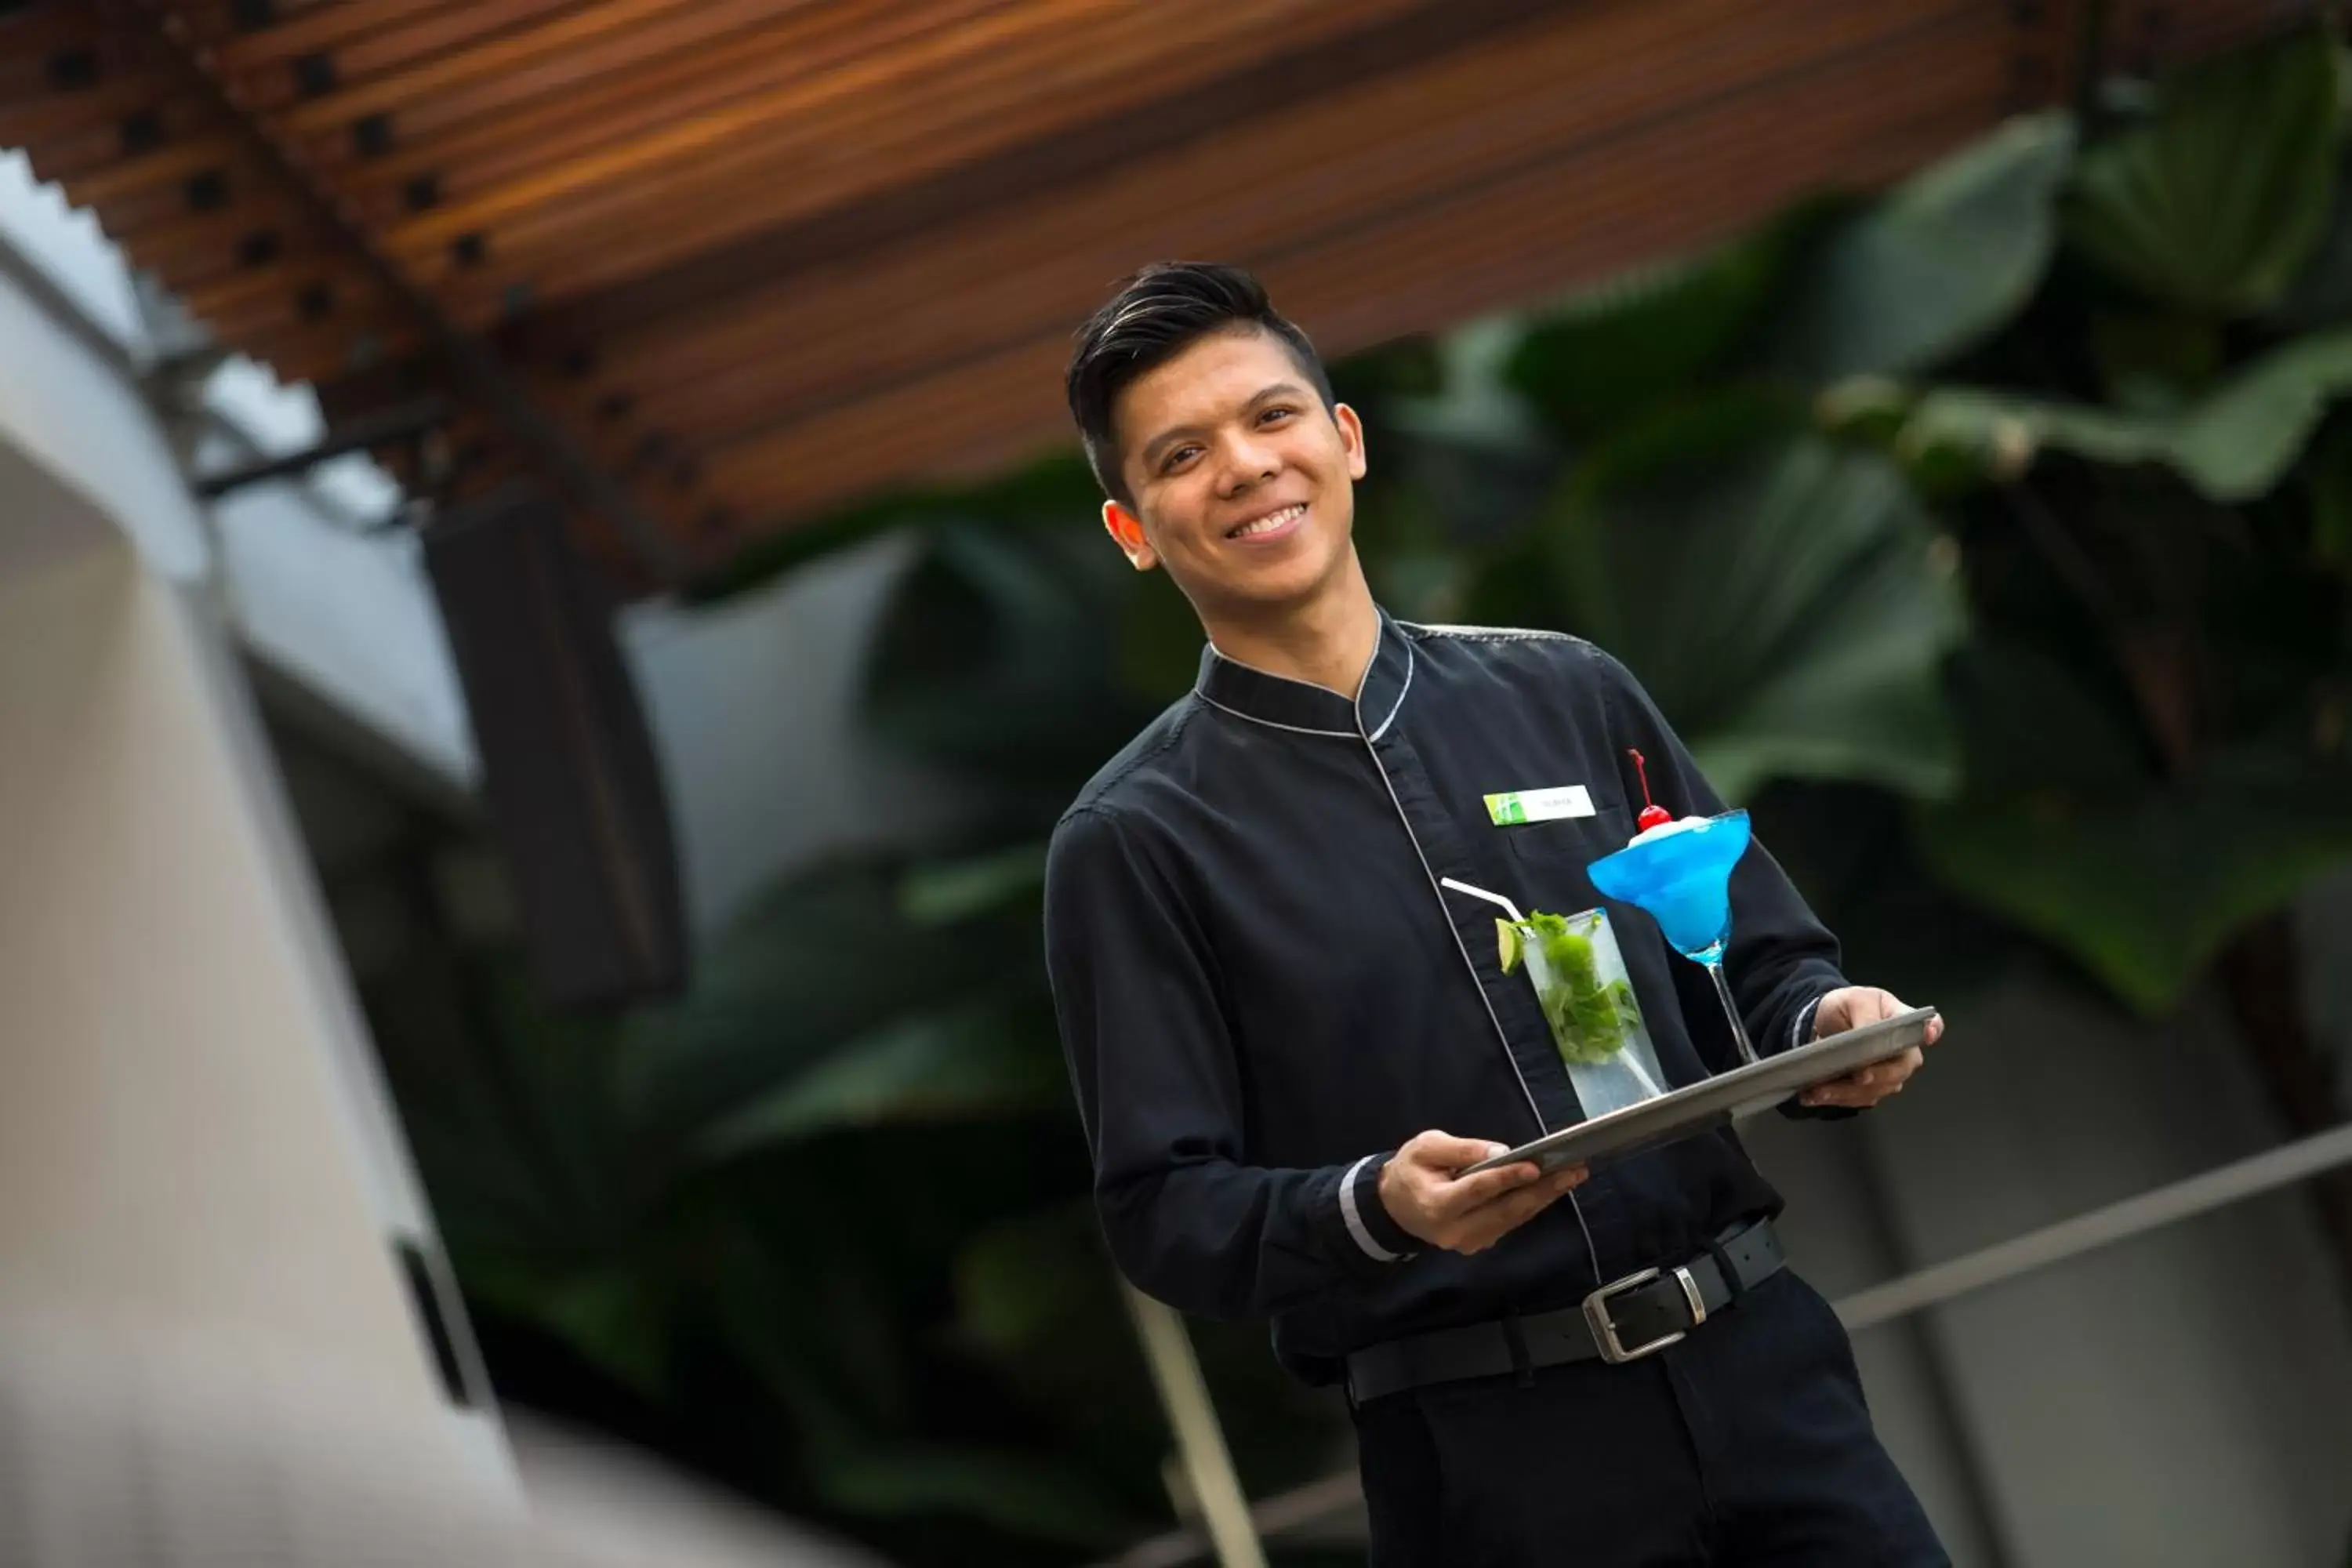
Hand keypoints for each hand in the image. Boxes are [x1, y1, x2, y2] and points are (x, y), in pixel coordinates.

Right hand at [1377, 1130, 1589, 1254]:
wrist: (1394, 1206)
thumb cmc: (1410, 1170)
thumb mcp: (1425, 1148)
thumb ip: (1461, 1150)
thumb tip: (1501, 1152)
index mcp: (1436, 1205)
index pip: (1477, 1190)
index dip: (1506, 1178)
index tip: (1535, 1166)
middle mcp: (1454, 1231)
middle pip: (1505, 1209)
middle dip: (1542, 1189)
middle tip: (1573, 1171)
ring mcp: (1469, 1241)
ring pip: (1513, 1218)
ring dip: (1544, 1197)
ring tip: (1572, 1176)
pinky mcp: (1479, 1242)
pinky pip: (1509, 1222)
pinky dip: (1532, 1204)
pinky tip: (1551, 1188)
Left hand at [1798, 986, 1945, 1109]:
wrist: (1825, 1021)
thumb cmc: (1847, 1007)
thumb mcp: (1854, 1001)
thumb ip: (1866, 1017)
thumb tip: (1871, 1035)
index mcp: (1904, 1022)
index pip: (1931, 1025)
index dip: (1933, 1030)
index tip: (1929, 1034)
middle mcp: (1903, 1052)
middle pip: (1900, 1069)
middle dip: (1878, 1075)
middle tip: (1858, 1076)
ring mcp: (1888, 1074)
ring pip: (1876, 1089)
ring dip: (1847, 1092)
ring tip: (1819, 1090)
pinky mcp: (1869, 1089)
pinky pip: (1857, 1099)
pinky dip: (1835, 1099)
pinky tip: (1814, 1095)